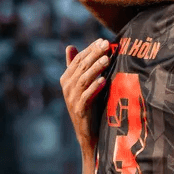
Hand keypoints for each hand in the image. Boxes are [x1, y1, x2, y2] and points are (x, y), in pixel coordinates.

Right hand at [60, 40, 110, 154]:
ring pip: (83, 80)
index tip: (103, 40)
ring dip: (95, 69)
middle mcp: (67, 87)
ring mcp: (72, 99)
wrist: (88, 132)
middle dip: (94, 54)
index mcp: (67, 79)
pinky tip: (103, 80)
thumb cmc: (89, 105)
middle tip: (106, 44)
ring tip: (107, 59)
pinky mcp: (79, 110)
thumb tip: (70, 46)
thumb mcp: (82, 84)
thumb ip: (77, 67)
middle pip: (81, 67)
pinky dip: (94, 88)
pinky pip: (86, 97)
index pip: (78, 60)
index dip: (90, 49)